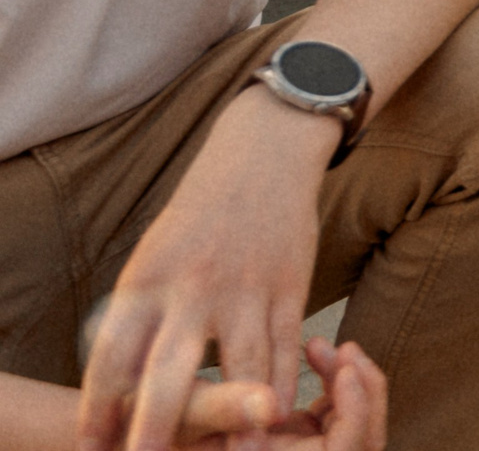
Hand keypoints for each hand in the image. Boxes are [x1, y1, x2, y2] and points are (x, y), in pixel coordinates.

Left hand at [80, 93, 337, 450]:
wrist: (265, 154)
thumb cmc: (201, 212)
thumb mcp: (153, 255)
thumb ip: (140, 314)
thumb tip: (121, 382)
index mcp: (148, 279)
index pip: (112, 354)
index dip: (99, 406)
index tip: (91, 445)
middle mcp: (194, 288)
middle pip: (171, 371)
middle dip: (155, 427)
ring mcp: (247, 289)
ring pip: (240, 369)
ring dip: (234, 424)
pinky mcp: (290, 287)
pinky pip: (285, 348)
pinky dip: (281, 388)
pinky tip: (276, 420)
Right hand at [163, 342, 381, 450]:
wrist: (135, 422)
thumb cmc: (143, 420)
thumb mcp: (176, 410)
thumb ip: (221, 409)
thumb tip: (273, 407)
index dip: (356, 417)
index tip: (347, 370)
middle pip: (363, 443)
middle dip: (365, 395)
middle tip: (346, 350)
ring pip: (355, 426)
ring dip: (353, 384)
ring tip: (330, 346)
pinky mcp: (295, 433)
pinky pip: (337, 411)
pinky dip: (337, 381)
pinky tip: (313, 347)